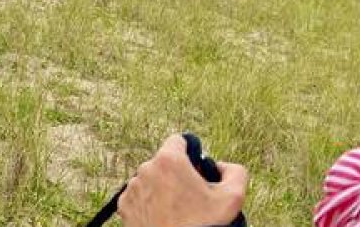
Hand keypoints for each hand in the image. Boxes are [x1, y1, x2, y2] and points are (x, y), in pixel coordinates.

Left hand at [117, 135, 246, 226]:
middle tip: (190, 196)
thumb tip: (221, 166)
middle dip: (177, 174)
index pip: (179, 141)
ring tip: (176, 210)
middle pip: (165, 161)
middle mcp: (146, 169)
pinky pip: (139, 196)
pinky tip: (163, 217)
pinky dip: (149, 203)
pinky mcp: (124, 206)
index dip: (191, 154)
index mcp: (169, 160)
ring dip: (162, 188)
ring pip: (151, 178)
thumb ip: (235, 171)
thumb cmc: (203, 226)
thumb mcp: (233, 197)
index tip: (197, 171)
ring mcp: (132, 189)